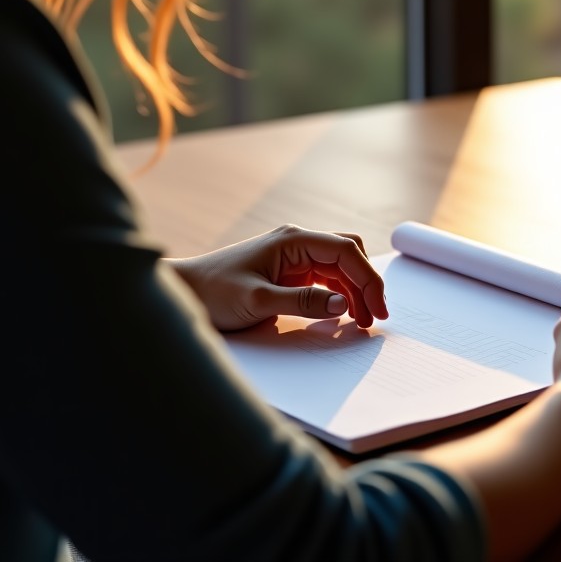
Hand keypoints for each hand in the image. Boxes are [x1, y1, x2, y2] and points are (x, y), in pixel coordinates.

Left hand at [169, 225, 388, 331]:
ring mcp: (294, 256)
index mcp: (294, 239)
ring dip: (354, 291)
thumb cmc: (214, 291)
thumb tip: (342, 305)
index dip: (368, 279)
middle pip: (349, 254)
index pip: (346, 251)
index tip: (377, 309)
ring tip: (360, 321)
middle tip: (374, 316)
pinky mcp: (289, 272)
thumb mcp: (257, 301)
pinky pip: (325, 279)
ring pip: (340, 267)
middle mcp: (298, 242)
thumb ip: (301, 302)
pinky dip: (338, 295)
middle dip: (366, 283)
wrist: (184, 291)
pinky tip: (340, 315)